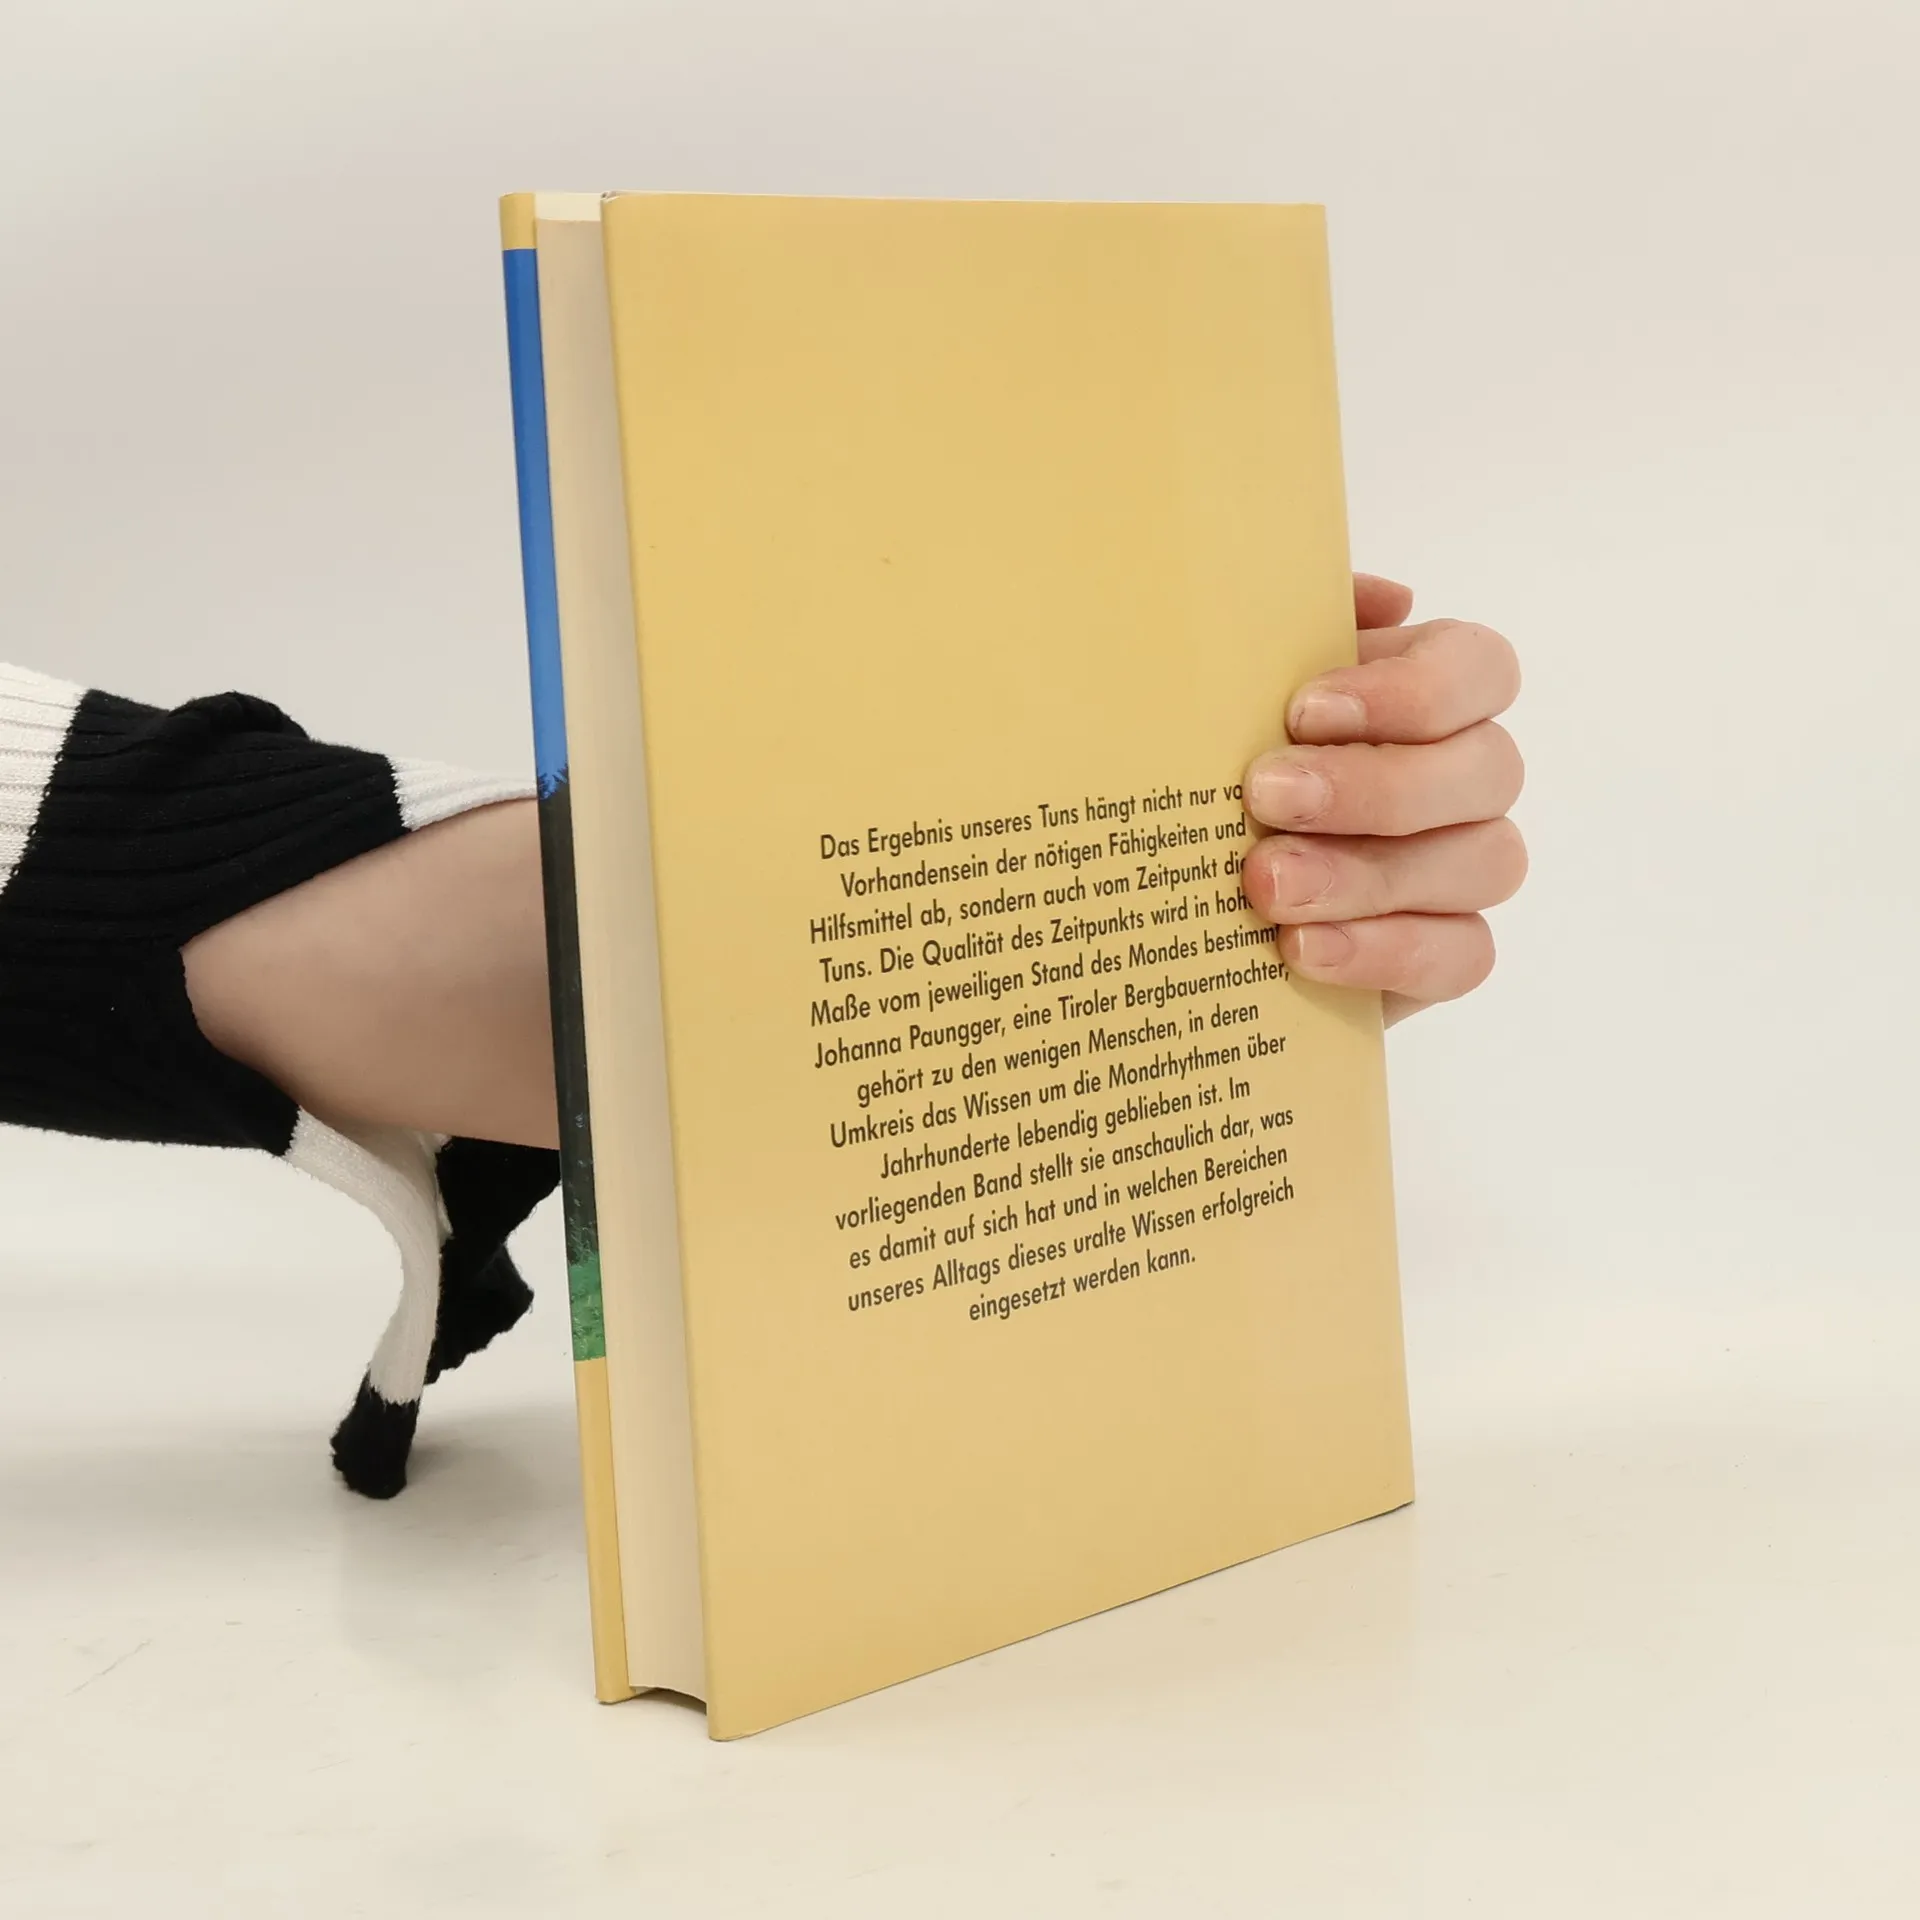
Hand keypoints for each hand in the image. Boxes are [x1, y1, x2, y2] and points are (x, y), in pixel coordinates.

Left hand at [1240, 574, 1525, 1025]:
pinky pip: (1463, 954)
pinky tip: (1303, 949)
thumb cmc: (1211, 763)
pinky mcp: (1443, 953)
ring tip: (1268, 886)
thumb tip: (1387, 598)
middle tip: (1266, 798)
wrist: (1171, 892)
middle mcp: (1462, 776)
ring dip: (1370, 875)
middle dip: (1375, 787)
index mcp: (1424, 692)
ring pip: (1482, 863)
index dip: (1412, 690)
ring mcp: (1463, 867)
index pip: (1479, 669)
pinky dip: (1384, 951)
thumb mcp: (1223, 686)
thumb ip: (1286, 626)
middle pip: (1486, 770)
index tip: (1303, 711)